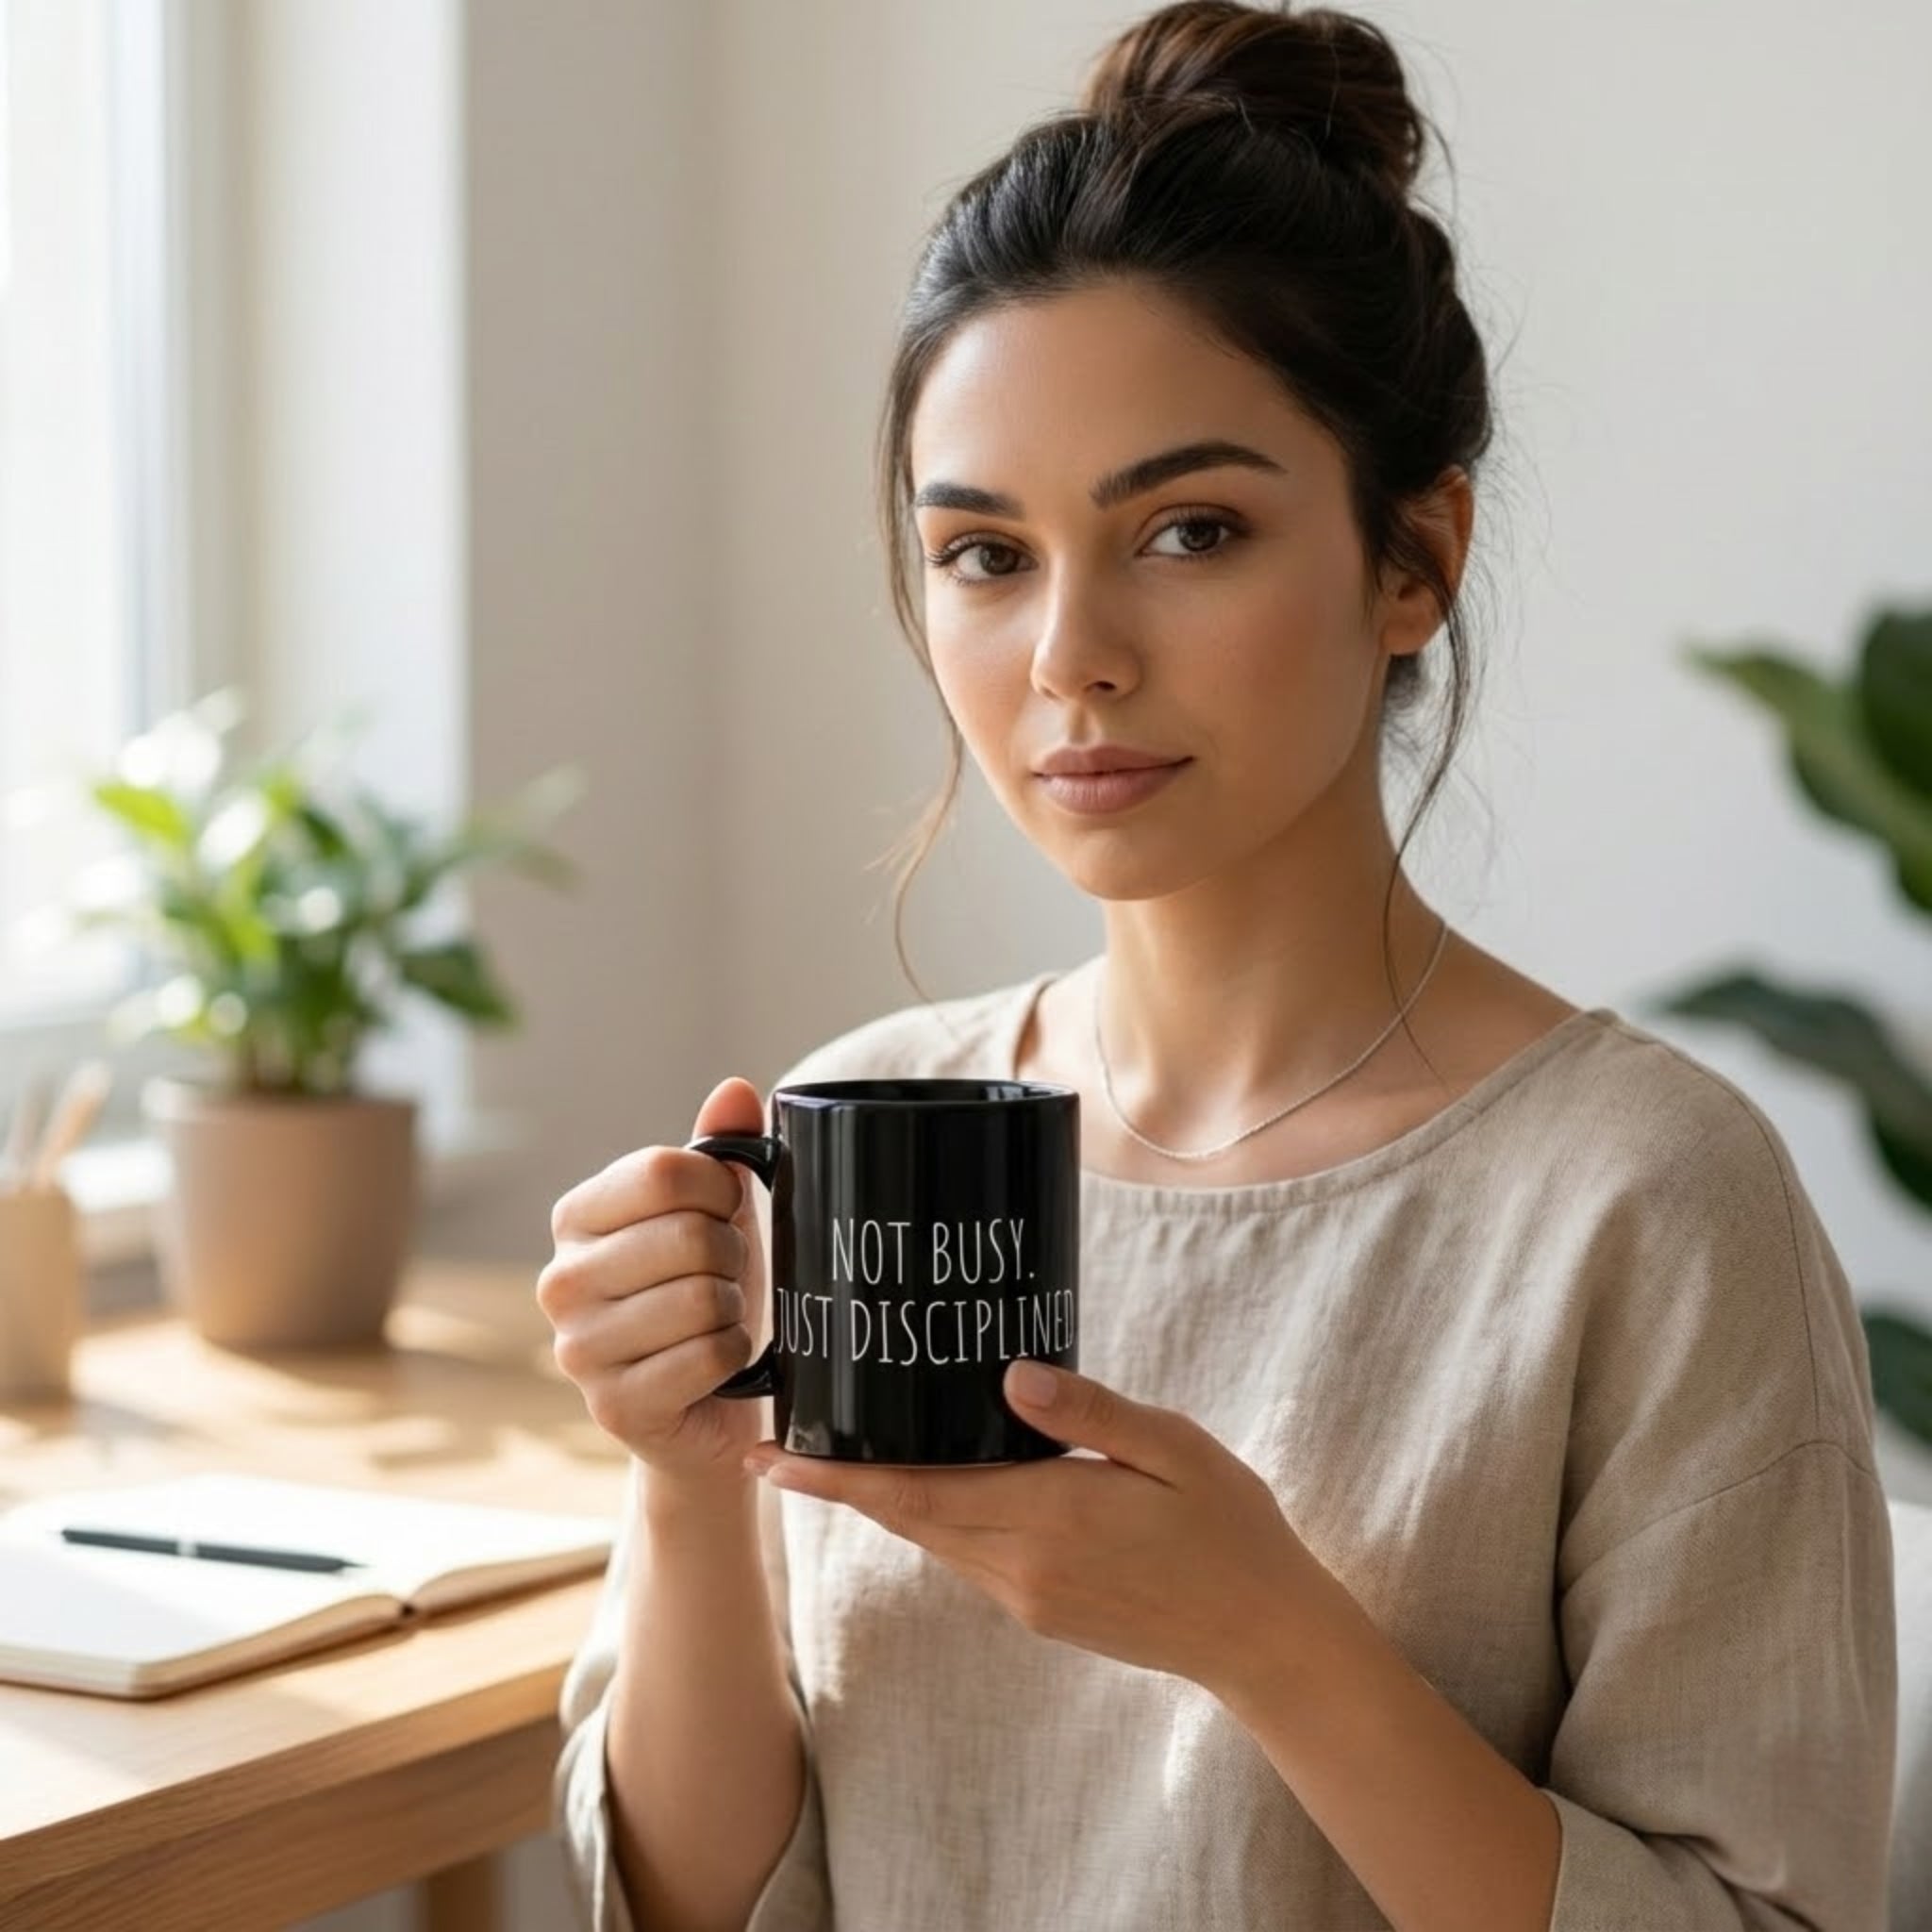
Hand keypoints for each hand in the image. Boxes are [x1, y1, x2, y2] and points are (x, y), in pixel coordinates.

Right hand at [538, 1076, 771, 1485]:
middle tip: (726, 1276)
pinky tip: (719, 1363)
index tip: (727, 1212)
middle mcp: (561, 1280)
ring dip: (733, 1308)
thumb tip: (735, 1089)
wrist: (710, 1406)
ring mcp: (578, 1349)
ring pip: (700, 1298)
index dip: (721, 1189)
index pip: (664, 1172)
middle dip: (731, 1255)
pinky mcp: (613, 1408)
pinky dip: (733, 1355)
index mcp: (576, 1217)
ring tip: (718, 1318)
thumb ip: (722, 1148)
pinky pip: (706, 1357)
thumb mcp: (719, 1214)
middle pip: (687, 1234)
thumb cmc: (710, 1292)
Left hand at [741, 1357, 1326, 1695]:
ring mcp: (1028, 1598)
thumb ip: (1089, 1412)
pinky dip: (935, 1519)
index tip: (770, 1459)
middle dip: (841, 1484)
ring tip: (843, 1453)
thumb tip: (1011, 1375)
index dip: (836, 1478)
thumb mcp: (1171, 1448)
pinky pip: (967, 1557)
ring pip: (933, 1539)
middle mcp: (1022, 1568)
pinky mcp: (1041, 1612)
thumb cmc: (1228, 1527)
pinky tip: (936, 1482)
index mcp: (1049, 1519)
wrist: (1263, 1637)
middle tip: (779, 1445)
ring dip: (886, 1501)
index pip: (915, 1493)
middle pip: (908, 1517)